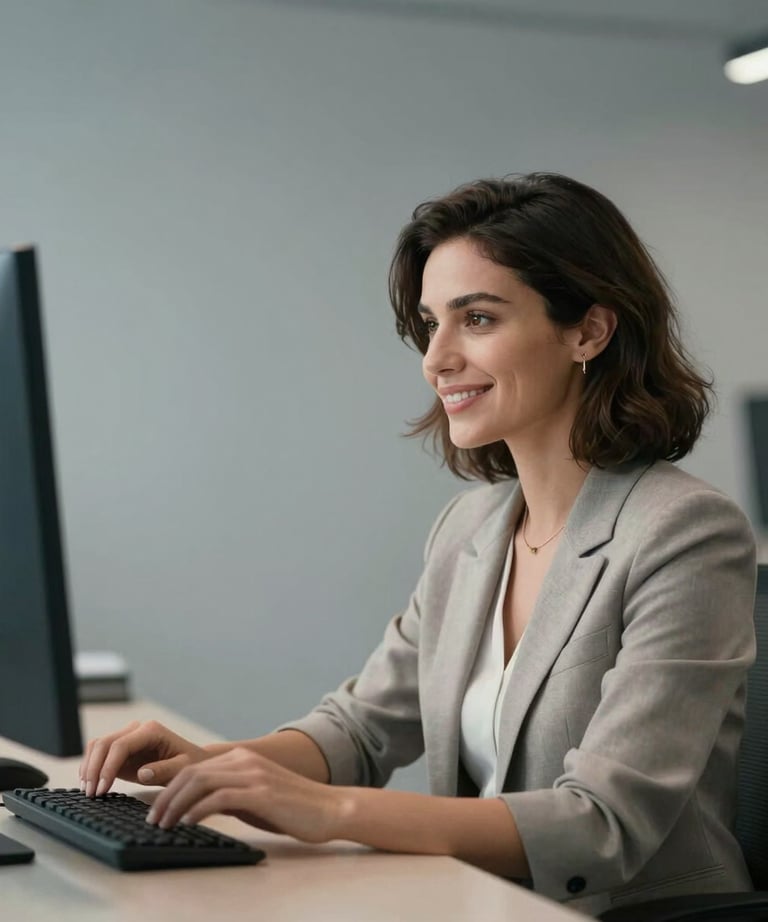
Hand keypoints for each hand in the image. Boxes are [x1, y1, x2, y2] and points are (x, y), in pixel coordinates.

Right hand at [79, 720, 208, 796]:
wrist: (192, 760)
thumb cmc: (190, 763)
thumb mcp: (183, 768)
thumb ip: (165, 770)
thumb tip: (142, 772)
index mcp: (151, 730)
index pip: (121, 745)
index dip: (108, 767)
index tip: (102, 789)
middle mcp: (136, 730)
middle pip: (104, 743)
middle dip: (94, 769)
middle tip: (91, 794)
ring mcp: (127, 737)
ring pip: (97, 746)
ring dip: (89, 768)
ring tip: (89, 791)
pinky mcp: (121, 749)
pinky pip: (99, 753)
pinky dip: (91, 766)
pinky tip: (90, 784)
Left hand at [146, 747, 344, 843]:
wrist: (330, 809)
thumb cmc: (294, 808)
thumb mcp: (257, 796)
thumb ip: (231, 794)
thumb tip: (199, 807)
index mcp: (243, 758)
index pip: (195, 767)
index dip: (170, 786)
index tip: (156, 807)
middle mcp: (245, 760)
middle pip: (192, 772)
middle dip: (166, 796)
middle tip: (153, 819)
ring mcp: (253, 775)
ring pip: (201, 782)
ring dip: (176, 804)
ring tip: (163, 824)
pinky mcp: (261, 793)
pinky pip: (219, 798)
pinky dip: (197, 810)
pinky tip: (187, 823)